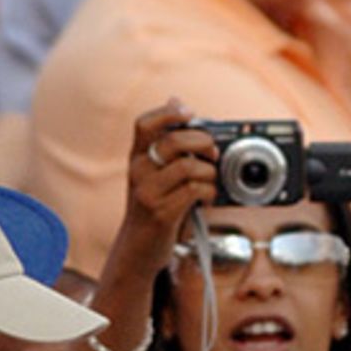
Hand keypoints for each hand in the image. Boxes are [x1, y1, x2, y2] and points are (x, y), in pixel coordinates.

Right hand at [118, 103, 218, 275]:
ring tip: (210, 181)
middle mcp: (138, 172)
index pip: (144, 124)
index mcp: (137, 159)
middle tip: (213, 152)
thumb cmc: (153, 207)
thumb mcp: (154, 173)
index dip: (167, 113)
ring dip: (209, 172)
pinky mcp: (161, 213)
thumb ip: (166, 142)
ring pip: (189, 166)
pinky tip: (207, 198)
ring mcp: (148, 193)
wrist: (137, 250)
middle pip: (173, 141)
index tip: (190, 113)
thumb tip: (176, 101)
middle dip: (202, 142)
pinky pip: (195, 191)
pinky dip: (209, 192)